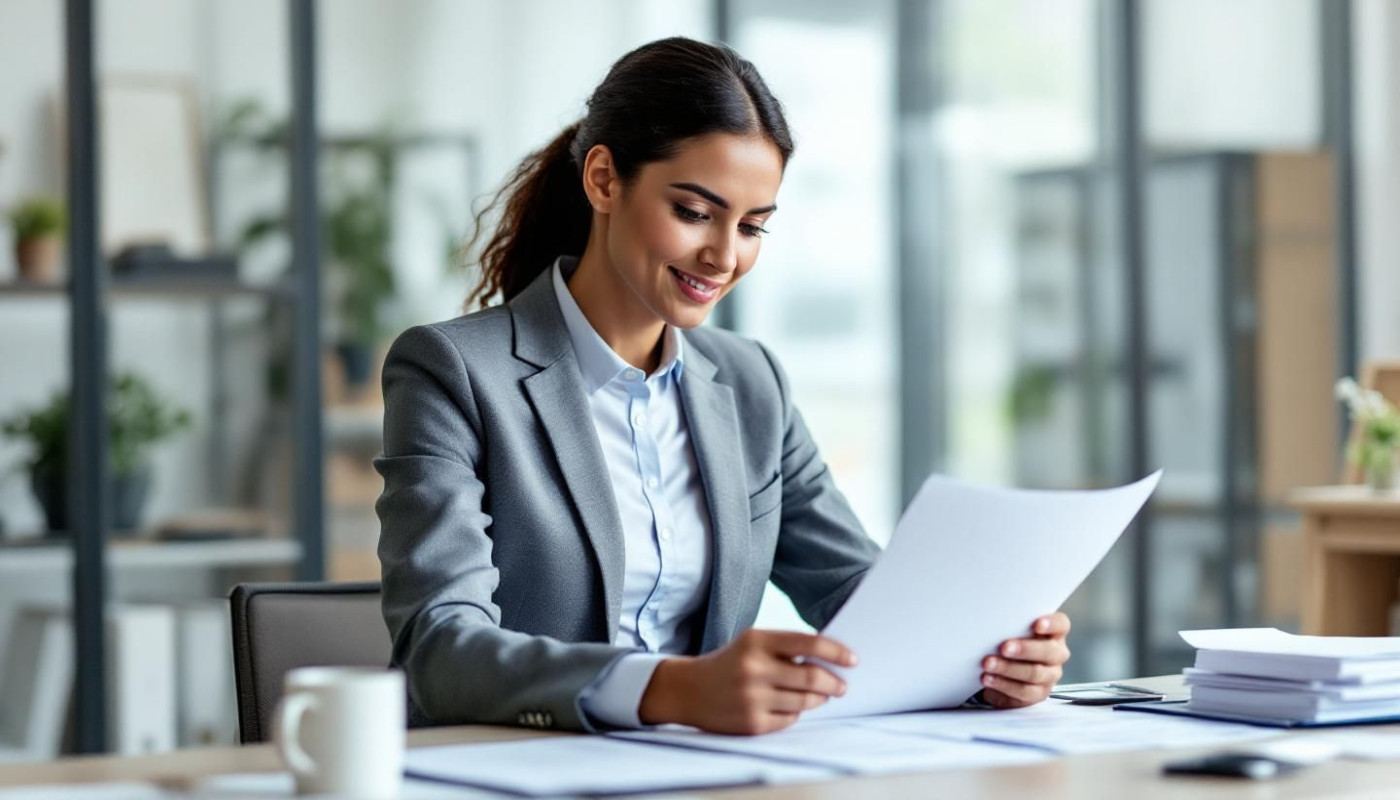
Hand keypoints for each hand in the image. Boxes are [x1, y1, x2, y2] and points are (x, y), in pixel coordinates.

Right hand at [638, 629, 856, 734]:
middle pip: (812, 676)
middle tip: (842, 686)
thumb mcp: (752, 643)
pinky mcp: (752, 723)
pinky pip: (790, 720)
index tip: (853, 660)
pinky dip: (796, 714)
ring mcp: (752, 698)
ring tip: (820, 696)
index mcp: (757, 640)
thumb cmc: (730, 663)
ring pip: (805, 702)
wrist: (688, 690)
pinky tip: (789, 707)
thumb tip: (830, 659)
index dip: (836, 652)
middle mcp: (754, 668)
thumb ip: (786, 647)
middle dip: (834, 682)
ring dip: (819, 699)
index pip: (809, 642)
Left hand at [979, 612, 1070, 708]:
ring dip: (1008, 669)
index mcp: (1055, 633)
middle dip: (1024, 650)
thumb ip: (1011, 625)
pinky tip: (989, 678)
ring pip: (1035, 673)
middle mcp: (1057, 654)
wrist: (1006, 671)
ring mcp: (1050, 675)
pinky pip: (1024, 691)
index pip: (1061, 625)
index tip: (1036, 625)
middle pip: (1049, 651)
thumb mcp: (1013, 631)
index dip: (1051, 624)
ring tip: (988, 664)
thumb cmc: (1011, 642)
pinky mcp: (1039, 693)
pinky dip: (1004, 685)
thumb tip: (993, 623)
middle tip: (1003, 648)